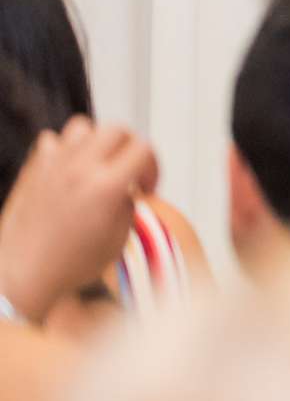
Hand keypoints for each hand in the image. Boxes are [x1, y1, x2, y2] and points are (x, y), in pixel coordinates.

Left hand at [0, 118, 155, 324]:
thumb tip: (127, 187)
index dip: (152, 167)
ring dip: (96, 141)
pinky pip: (50, 140)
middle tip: (128, 170)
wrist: (25, 274)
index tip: (145, 186)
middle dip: (129, 147)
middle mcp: (80, 170)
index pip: (143, 149)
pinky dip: (63, 149)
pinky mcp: (33, 171)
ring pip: (83, 126)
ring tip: (98, 163)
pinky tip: (68, 169)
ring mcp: (53, 167)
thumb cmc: (69, 264)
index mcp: (106, 186)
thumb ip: (127, 202)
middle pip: (116, 130)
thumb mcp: (119, 237)